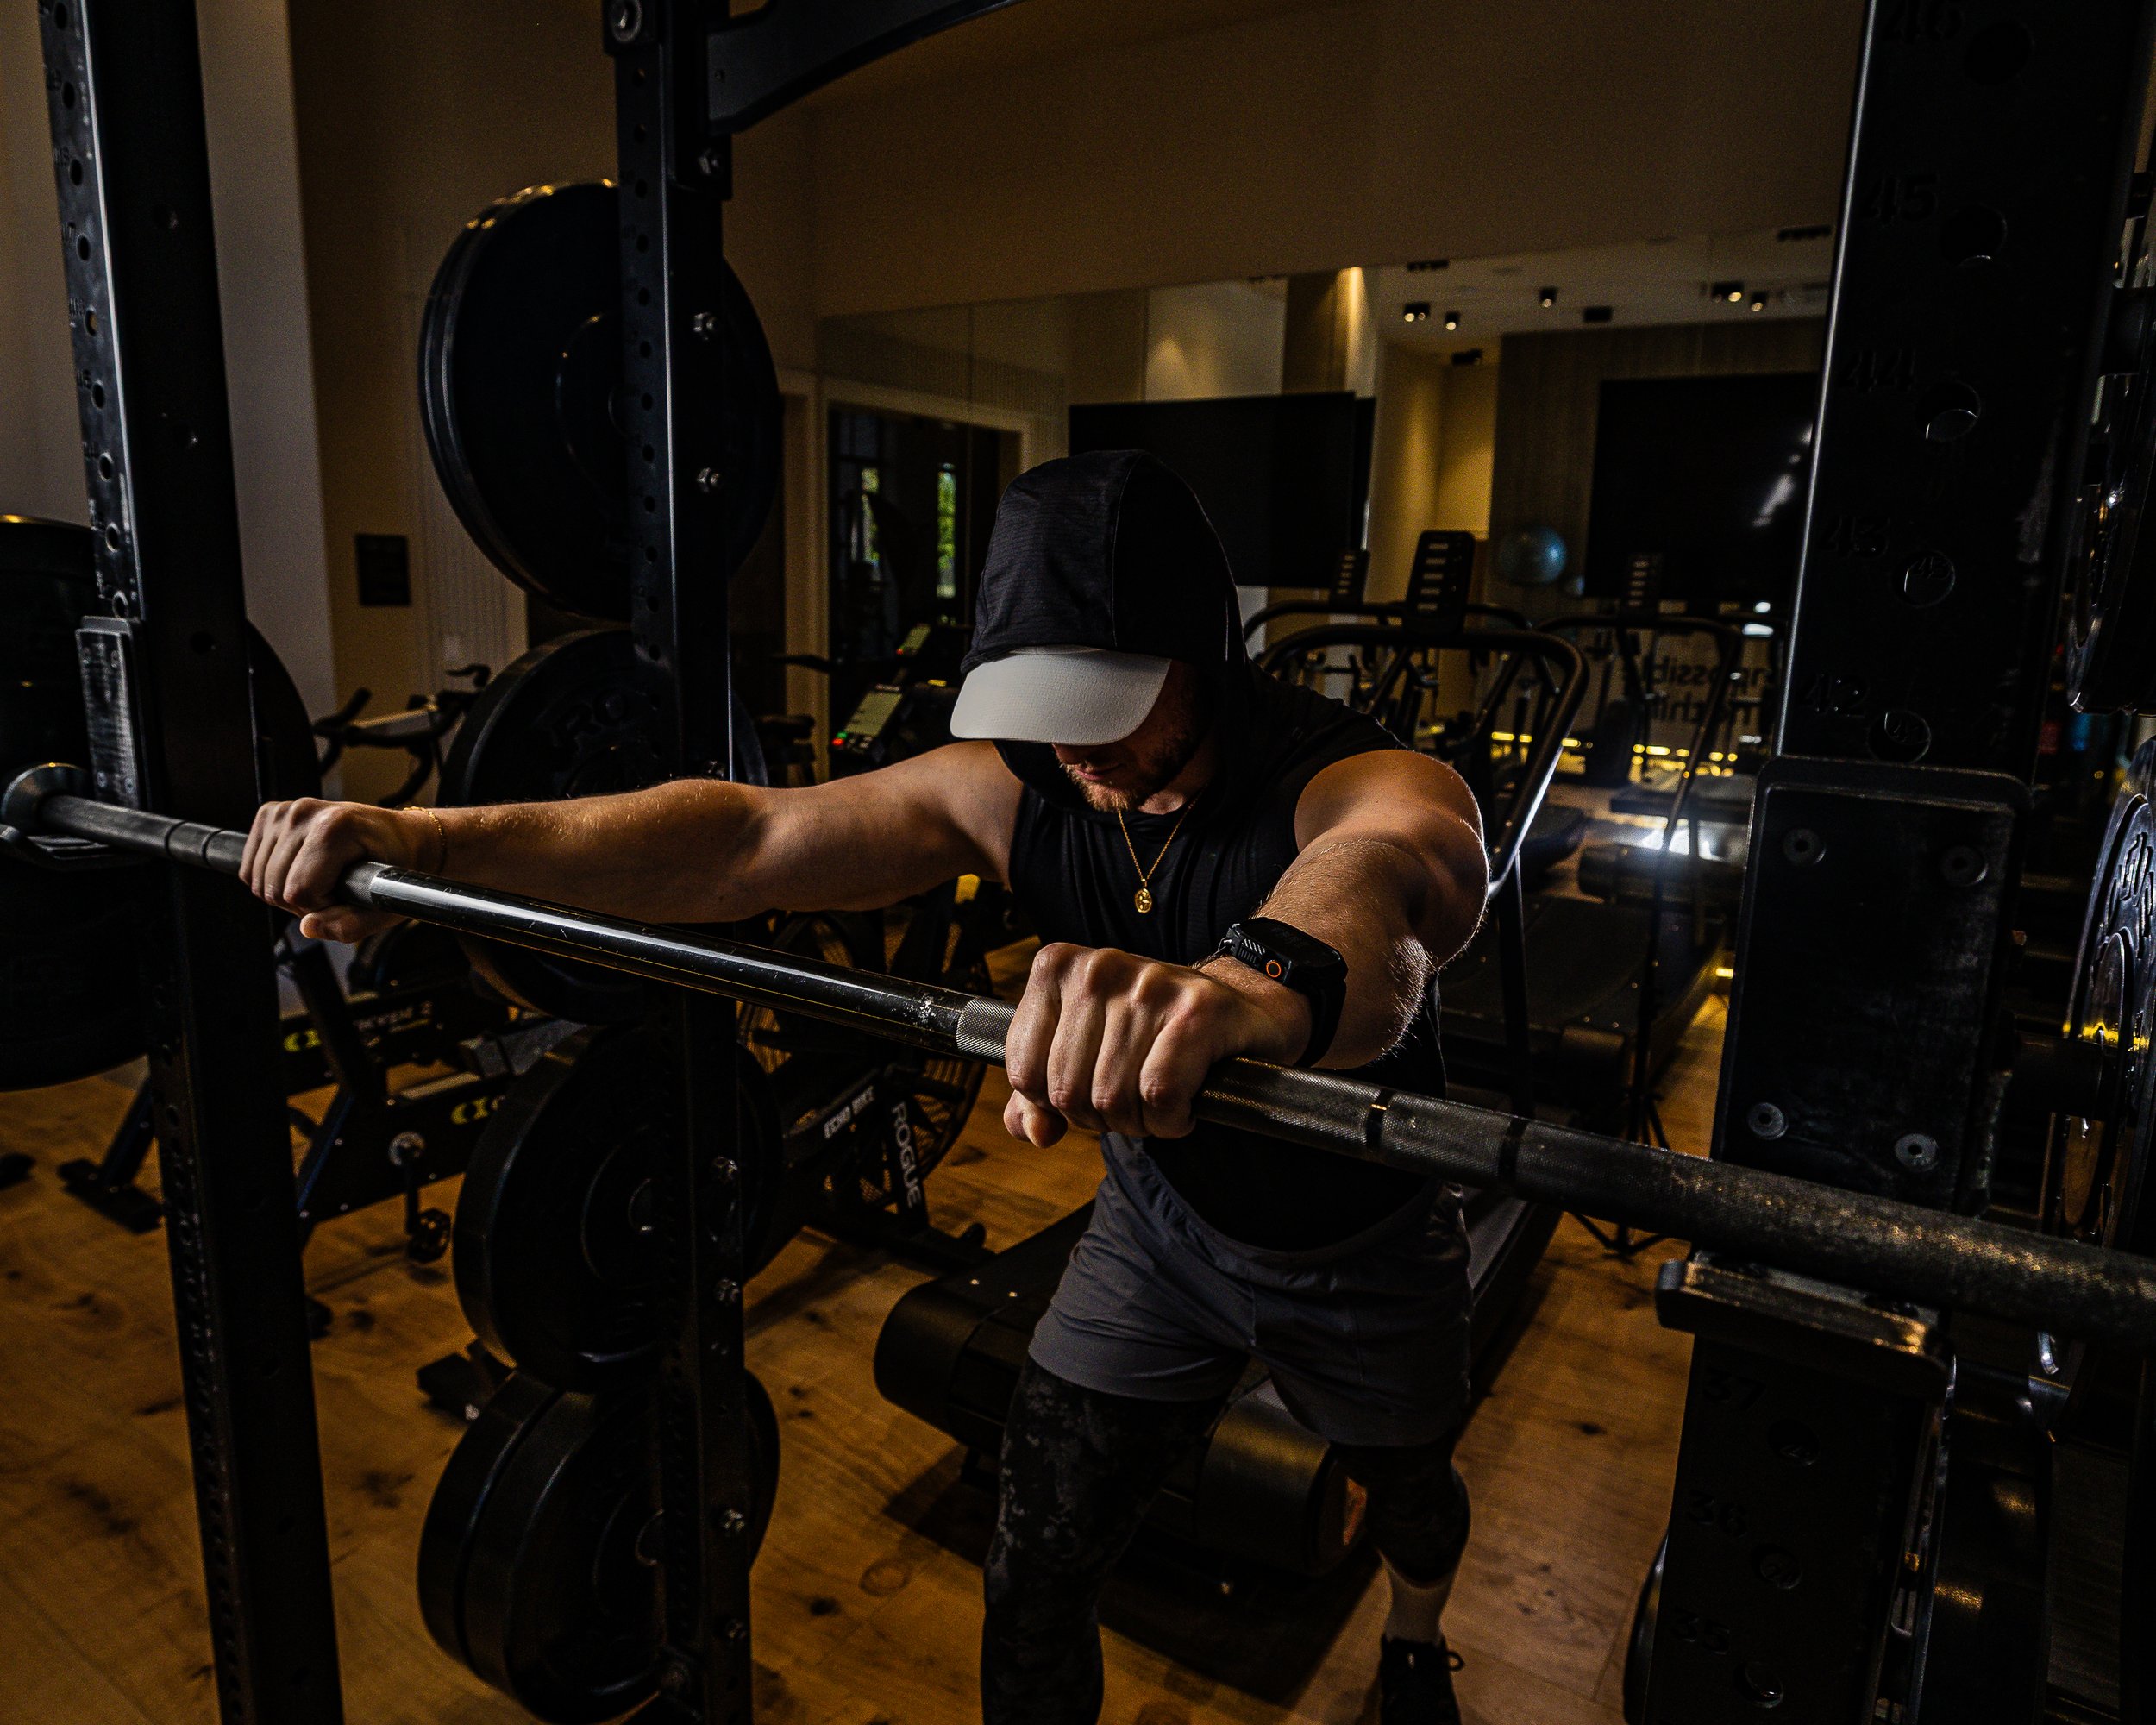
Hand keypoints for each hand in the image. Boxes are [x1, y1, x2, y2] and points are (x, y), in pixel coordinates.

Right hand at [240, 799, 437, 941]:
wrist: (401, 837)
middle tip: (334, 889)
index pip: (299, 891)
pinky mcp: (271, 813)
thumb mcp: (387, 905)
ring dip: (286, 891)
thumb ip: (351, 925)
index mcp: (335, 826)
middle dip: (303, 902)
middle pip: (273, 887)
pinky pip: (249, 867)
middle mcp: (305, 812)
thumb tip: (309, 928)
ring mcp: (285, 810)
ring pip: (257, 879)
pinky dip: (270, 877)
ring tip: (321, 878)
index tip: (346, 896)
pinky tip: (301, 868)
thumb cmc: (396, 866)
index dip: (322, 907)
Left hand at [1001, 943, 1310, 1146]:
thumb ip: (1040, 1097)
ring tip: (1159, 1105)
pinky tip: (1183, 1107)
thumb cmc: (1155, 1034)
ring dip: (1138, 1123)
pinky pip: (1159, 1095)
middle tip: (1132, 1105)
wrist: (1243, 1008)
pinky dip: (1170, 1120)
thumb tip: (1033, 1133)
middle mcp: (1098, 968)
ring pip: (1111, 1097)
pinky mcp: (1196, 1010)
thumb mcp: (1085, 1055)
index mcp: (1059, 968)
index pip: (1024, 1070)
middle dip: (1099, 1118)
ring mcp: (1149, 984)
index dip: (1054, 1105)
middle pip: (1067, 1090)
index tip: (1090, 1094)